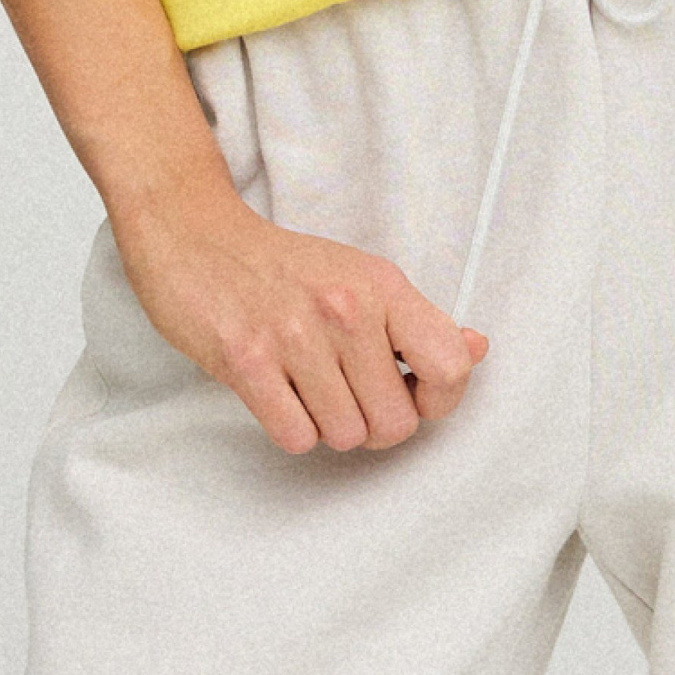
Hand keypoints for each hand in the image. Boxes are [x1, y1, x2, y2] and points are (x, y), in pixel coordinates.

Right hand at [114, 186, 489, 456]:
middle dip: (374, 423)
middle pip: (395, 423)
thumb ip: (417, 321)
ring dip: (328, 425)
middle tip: (348, 394)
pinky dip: (290, 428)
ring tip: (308, 385)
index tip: (413, 394)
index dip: (439, 400)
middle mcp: (345, 308)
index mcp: (382, 285)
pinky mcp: (246, 361)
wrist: (198, 237)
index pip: (450, 366)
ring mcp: (294, 335)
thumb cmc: (283, 267)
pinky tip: (280, 391)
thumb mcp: (360, 277)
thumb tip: (475, 349)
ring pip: (345, 437)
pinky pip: (295, 437)